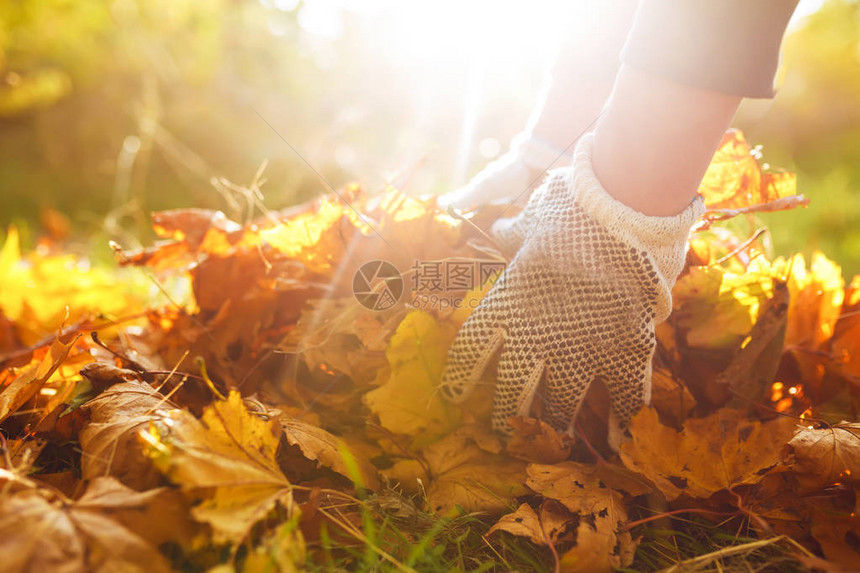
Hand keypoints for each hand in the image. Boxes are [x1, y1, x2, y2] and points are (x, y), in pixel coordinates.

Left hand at [439, 135, 702, 447]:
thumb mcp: (532, 219)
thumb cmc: (571, 209)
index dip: (461, 377)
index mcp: (508, 304)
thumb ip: (513, 234)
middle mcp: (538, 336)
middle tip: (503, 432)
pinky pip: (623, 398)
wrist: (623, 212)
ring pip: (563, 404)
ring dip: (556, 426)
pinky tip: (619, 442)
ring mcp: (583, 349)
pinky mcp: (625, 351)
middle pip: (512, 391)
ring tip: (555, 442)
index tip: (455, 395)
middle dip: (505, 415)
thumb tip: (499, 228)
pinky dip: (622, 422)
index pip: (472, 351)